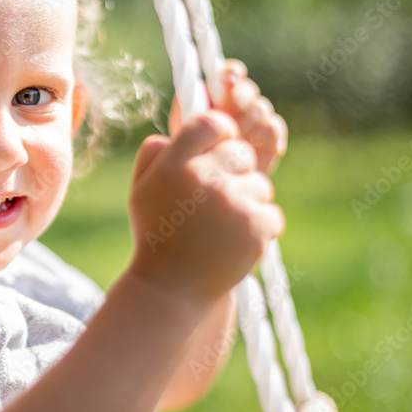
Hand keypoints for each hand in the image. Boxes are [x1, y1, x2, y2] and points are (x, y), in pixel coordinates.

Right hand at [129, 111, 283, 302]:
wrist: (171, 288)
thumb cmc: (156, 235)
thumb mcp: (140, 190)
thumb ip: (154, 153)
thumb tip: (175, 132)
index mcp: (174, 163)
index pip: (214, 123)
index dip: (220, 135)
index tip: (217, 152)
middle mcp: (203, 177)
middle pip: (242, 152)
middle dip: (234, 173)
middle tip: (217, 200)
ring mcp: (233, 201)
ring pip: (260, 185)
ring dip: (247, 203)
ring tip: (222, 228)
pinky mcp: (256, 225)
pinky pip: (270, 213)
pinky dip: (258, 229)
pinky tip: (233, 243)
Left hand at [170, 59, 287, 173]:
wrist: (215, 189)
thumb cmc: (194, 158)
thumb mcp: (184, 130)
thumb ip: (190, 105)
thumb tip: (200, 84)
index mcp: (217, 96)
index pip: (229, 74)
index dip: (231, 73)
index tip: (229, 79)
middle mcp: (239, 104)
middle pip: (246, 89)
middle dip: (236, 103)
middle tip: (226, 119)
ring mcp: (258, 118)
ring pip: (260, 108)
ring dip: (246, 125)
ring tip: (233, 141)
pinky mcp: (273, 136)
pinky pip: (273, 126)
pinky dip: (262, 136)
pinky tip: (250, 147)